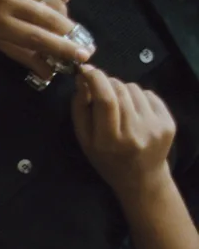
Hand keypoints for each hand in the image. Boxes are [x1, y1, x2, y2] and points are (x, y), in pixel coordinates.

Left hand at [0, 0, 91, 78]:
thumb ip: (18, 53)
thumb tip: (46, 72)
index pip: (38, 39)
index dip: (63, 49)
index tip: (83, 57)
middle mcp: (10, 1)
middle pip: (51, 20)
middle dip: (71, 34)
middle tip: (82, 43)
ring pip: (55, 0)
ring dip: (63, 14)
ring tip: (61, 22)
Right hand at [71, 65, 175, 196]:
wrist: (141, 178)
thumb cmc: (107, 160)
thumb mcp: (84, 141)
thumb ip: (80, 111)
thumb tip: (82, 81)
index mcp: (109, 140)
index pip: (105, 99)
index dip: (95, 79)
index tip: (86, 70)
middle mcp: (135, 132)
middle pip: (120, 90)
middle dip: (106, 83)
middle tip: (100, 90)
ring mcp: (155, 127)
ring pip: (134, 89)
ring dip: (122, 90)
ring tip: (120, 106)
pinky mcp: (168, 123)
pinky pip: (149, 94)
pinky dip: (138, 97)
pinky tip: (135, 112)